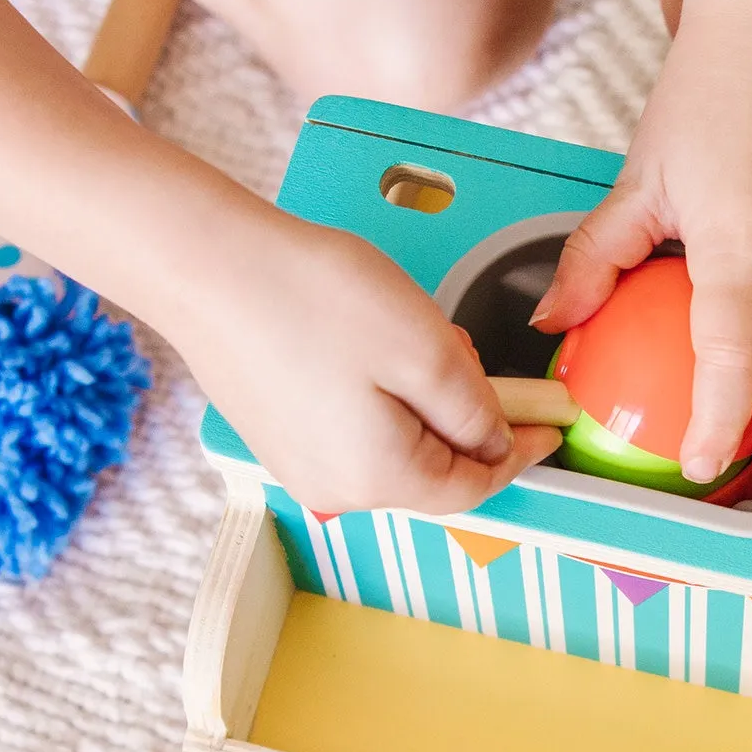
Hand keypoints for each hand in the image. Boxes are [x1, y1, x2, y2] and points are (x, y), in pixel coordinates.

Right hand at [160, 205, 559, 514]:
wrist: (201, 260)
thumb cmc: (312, 298)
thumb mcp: (429, 351)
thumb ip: (475, 411)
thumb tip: (494, 443)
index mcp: (380, 479)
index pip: (474, 487)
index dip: (519, 454)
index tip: (550, 424)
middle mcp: (334, 490)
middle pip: (433, 469)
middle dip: (464, 417)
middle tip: (461, 347)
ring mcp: (297, 464)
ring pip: (393, 446)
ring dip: (421, 401)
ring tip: (409, 332)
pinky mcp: (274, 432)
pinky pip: (351, 427)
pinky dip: (379, 396)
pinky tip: (367, 341)